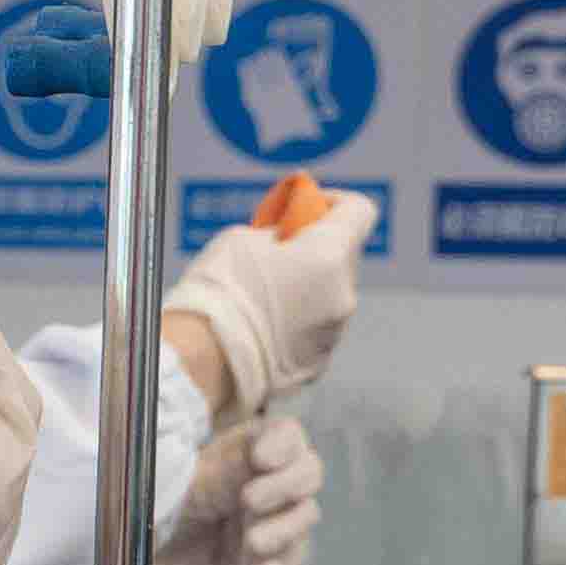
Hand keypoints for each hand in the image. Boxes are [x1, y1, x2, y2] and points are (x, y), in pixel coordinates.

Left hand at [154, 408, 321, 564]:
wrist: (145, 563)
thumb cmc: (159, 510)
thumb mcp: (183, 482)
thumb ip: (220, 471)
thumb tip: (255, 456)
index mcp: (246, 449)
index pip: (288, 434)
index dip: (282, 444)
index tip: (260, 459)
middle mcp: (267, 480)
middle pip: (310, 471)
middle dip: (286, 485)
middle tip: (248, 501)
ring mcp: (273, 518)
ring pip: (306, 515)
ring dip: (282, 530)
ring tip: (249, 542)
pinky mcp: (271, 556)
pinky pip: (293, 559)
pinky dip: (275, 564)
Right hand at [165, 185, 369, 415]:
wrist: (205, 359)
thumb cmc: (219, 292)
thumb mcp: (243, 239)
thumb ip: (278, 234)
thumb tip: (285, 239)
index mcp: (329, 254)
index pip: (359, 210)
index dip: (335, 202)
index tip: (307, 209)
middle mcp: (343, 293)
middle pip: (342, 257)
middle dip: (315, 250)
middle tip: (275, 255)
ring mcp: (334, 331)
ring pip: (330, 296)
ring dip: (307, 290)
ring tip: (262, 298)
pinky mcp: (320, 362)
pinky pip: (316, 331)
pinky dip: (297, 324)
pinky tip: (262, 328)